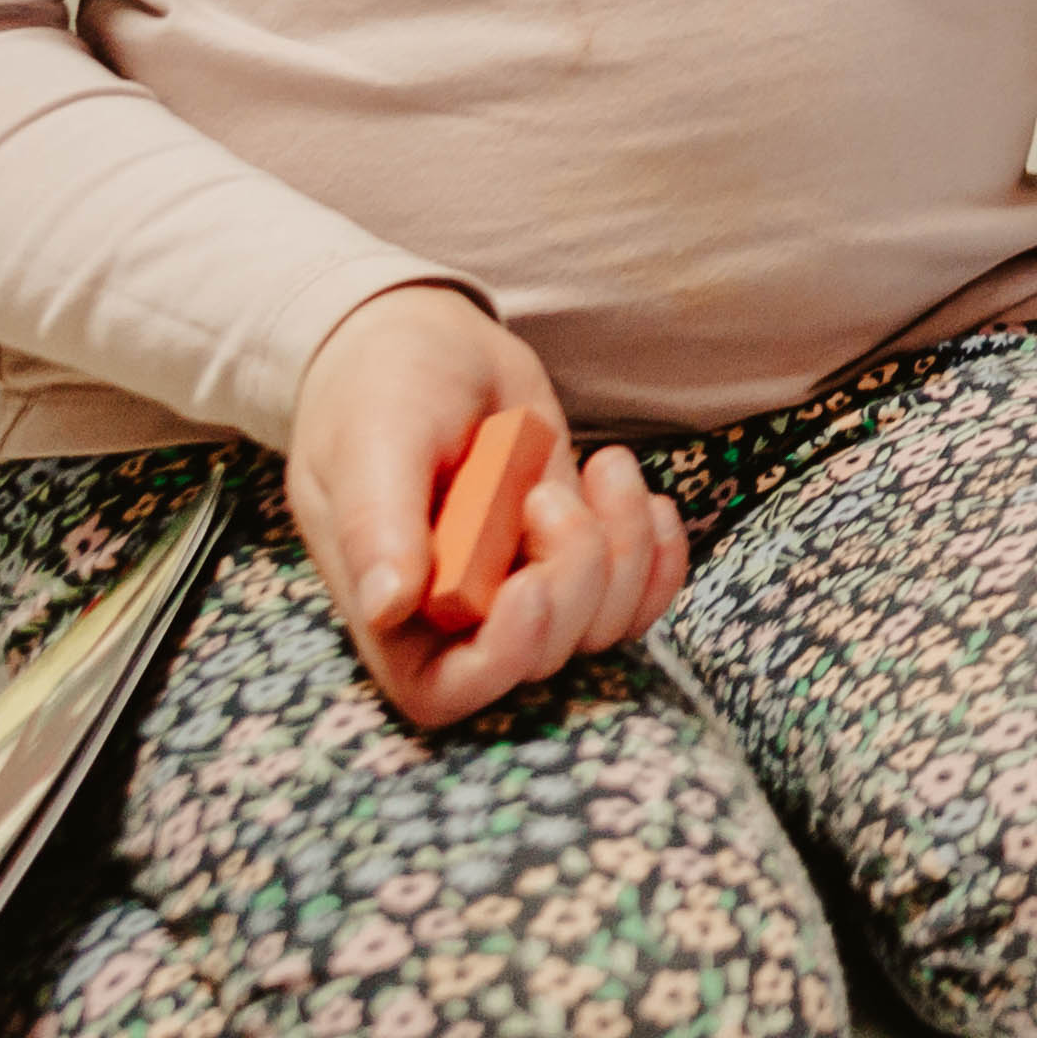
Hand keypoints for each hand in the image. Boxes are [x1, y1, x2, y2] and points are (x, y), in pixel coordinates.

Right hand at [285, 280, 686, 731]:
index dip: (502, 660)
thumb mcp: (375, 441)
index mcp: (390, 607)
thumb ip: (379, 523)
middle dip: (574, 577)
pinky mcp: (574, 554)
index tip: (531, 584)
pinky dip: (662, 555)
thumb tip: (389, 606)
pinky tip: (648, 498)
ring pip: (603, 625)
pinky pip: (640, 594)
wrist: (427, 346)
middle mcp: (457, 614)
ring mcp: (521, 584)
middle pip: (542, 657)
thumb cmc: (379, 390)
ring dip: (625, 551)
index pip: (443, 691)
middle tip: (546, 494)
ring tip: (600, 468)